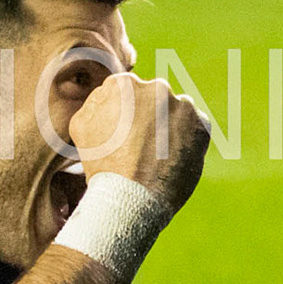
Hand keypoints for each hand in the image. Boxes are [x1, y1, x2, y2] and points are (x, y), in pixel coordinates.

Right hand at [68, 73, 209, 212]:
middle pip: (152, 99)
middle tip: (140, 146)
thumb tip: (107, 96)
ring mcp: (181, 104)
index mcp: (123, 85)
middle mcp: (155, 87)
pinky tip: (172, 159)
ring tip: (156, 156)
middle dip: (149, 117)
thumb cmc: (102, 166)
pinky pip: (194, 128)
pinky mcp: (200, 124)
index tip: (124, 133)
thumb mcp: (81, 128)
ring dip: (169, 127)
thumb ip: (95, 104)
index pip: (126, 92)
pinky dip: (186, 141)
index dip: (124, 114)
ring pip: (175, 112)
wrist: (132, 198)